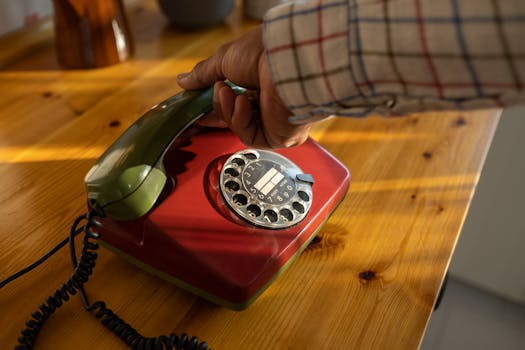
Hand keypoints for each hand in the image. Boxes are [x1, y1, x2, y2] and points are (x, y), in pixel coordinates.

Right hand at [177, 26, 311, 148]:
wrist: (285, 62)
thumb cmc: (262, 54)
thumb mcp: (225, 59)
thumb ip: (204, 73)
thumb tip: (183, 81)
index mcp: (261, 83)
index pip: (234, 101)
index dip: (214, 104)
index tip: (197, 106)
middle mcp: (270, 103)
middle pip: (235, 117)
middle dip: (219, 108)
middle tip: (213, 95)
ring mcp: (274, 121)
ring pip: (238, 127)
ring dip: (227, 109)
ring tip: (227, 91)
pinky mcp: (278, 136)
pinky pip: (249, 136)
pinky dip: (241, 120)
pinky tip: (243, 103)